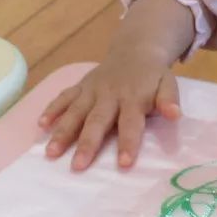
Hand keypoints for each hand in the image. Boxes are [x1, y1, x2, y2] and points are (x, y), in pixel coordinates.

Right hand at [40, 53, 181, 172]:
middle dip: (87, 143)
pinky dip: (52, 109)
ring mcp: (91, 90)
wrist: (135, 50)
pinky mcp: (80, 87)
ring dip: (62, 132)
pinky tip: (41, 125)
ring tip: (51, 152)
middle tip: (77, 166)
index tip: (124, 164)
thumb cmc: (152, 77)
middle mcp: (109, 95)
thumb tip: (175, 115)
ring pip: (75, 111)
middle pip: (97, 121)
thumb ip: (169, 100)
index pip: (131, 123)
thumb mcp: (168, 84)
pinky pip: (63, 97)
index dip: (128, 143)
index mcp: (133, 98)